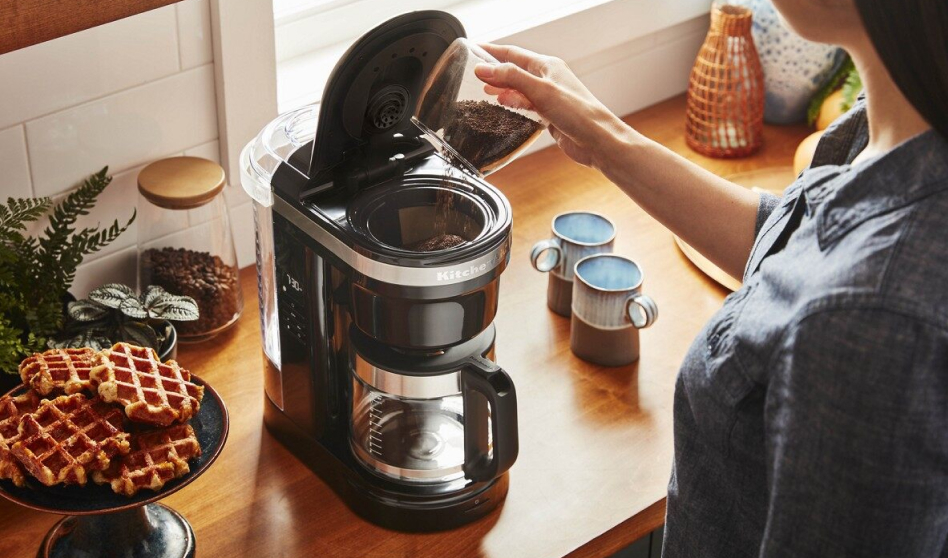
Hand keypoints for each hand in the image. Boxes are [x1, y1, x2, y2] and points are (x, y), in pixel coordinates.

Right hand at [474, 43, 633, 169]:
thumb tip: (484, 68)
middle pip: (515, 70)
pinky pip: (526, 104)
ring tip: (485, 89)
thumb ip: (511, 78)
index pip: (514, 53)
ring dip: (502, 88)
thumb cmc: (577, 113)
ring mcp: (549, 97)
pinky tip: (503, 105)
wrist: (596, 140)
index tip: (475, 49)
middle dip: (495, 71)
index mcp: (547, 66)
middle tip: (474, 73)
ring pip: (519, 88)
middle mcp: (548, 79)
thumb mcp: (540, 90)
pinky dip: (513, 103)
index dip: (493, 51)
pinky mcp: (549, 114)